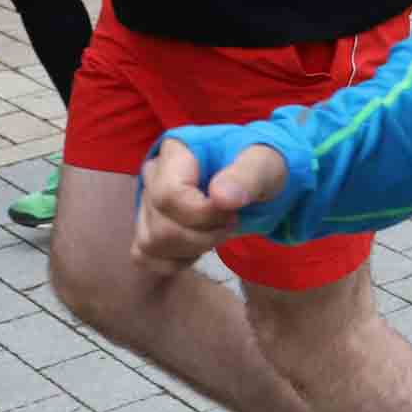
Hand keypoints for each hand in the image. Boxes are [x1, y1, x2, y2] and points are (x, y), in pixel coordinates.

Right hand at [132, 136, 288, 270]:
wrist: (258, 179)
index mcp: (177, 150)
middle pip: (161, 226)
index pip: (169, 196)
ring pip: (151, 244)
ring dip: (192, 249)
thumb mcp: (266, 165)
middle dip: (204, 235)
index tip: (233, 213)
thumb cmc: (261, 166)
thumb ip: (247, 176)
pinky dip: (176, 260)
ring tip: (217, 231)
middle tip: (232, 222)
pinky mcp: (147, 225)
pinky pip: (145, 257)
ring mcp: (146, 201)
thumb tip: (221, 197)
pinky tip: (199, 245)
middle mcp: (153, 173)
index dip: (202, 215)